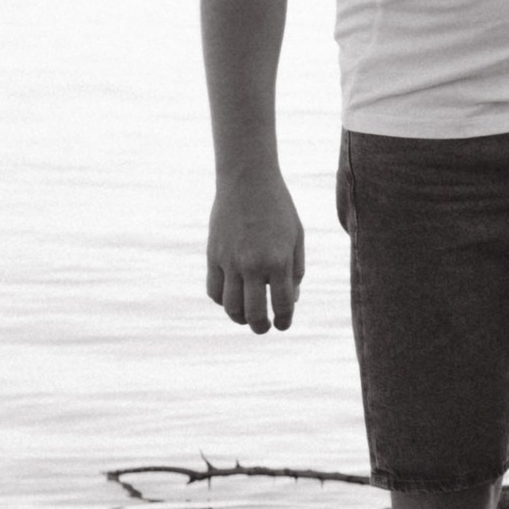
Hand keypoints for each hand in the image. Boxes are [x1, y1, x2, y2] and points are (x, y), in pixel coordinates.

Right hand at [208, 169, 304, 332]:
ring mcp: (229, 261)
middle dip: (260, 327)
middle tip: (263, 328)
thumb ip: (295, 270)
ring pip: (230, 306)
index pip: (282, 304)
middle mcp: (252, 264)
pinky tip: (231, 297)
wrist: (247, 181)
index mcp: (278, 260)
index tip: (282, 325)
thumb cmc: (278, 208)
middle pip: (254, 313)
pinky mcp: (213, 255)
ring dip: (239, 317)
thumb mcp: (296, 237)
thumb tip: (290, 301)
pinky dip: (222, 301)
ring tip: (246, 317)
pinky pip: (214, 290)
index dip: (283, 320)